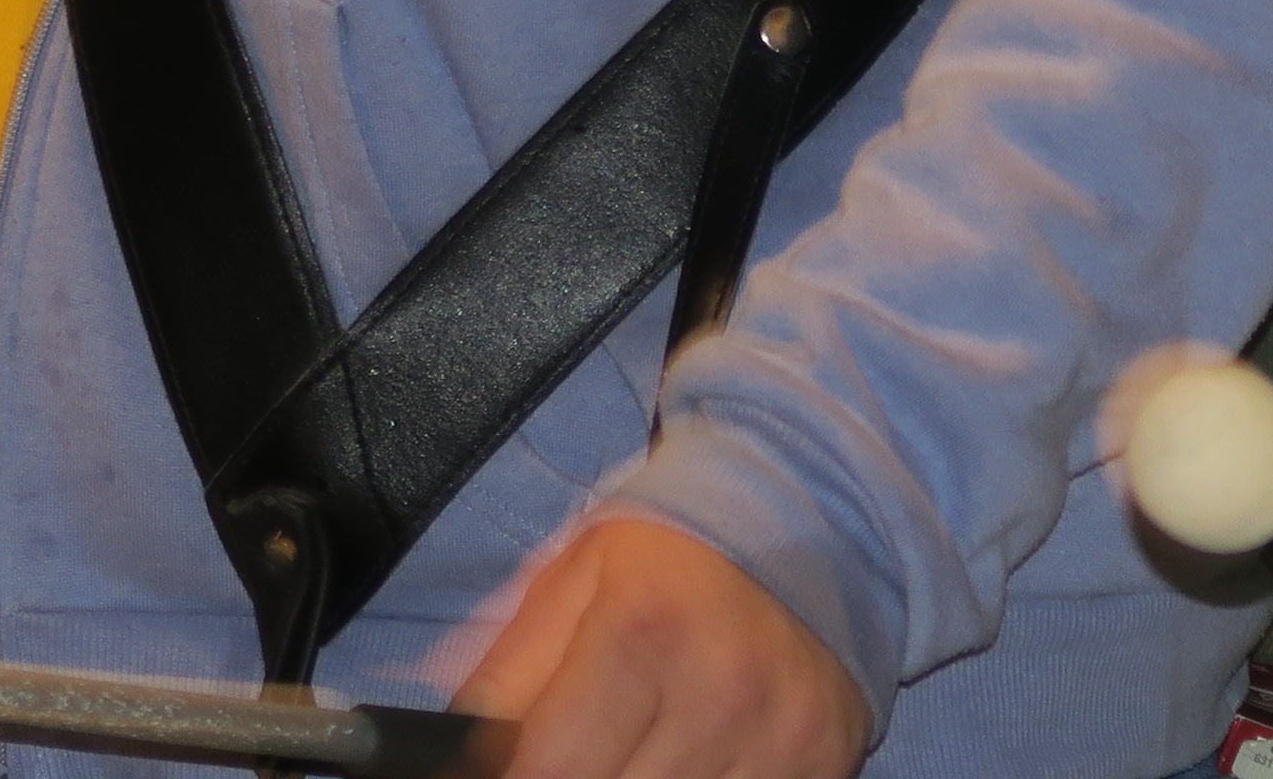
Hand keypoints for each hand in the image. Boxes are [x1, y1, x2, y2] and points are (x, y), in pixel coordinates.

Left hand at [455, 511, 872, 778]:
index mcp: (645, 629)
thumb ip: (503, 676)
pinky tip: (692, 759)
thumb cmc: (672, 555)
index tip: (521, 762)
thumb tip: (450, 759)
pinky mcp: (822, 767)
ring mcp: (780, 739)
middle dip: (581, 776)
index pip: (548, 772)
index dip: (519, 776)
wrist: (815, 520)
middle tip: (583, 749)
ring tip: (638, 748)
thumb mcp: (570, 580)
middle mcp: (721, 690)